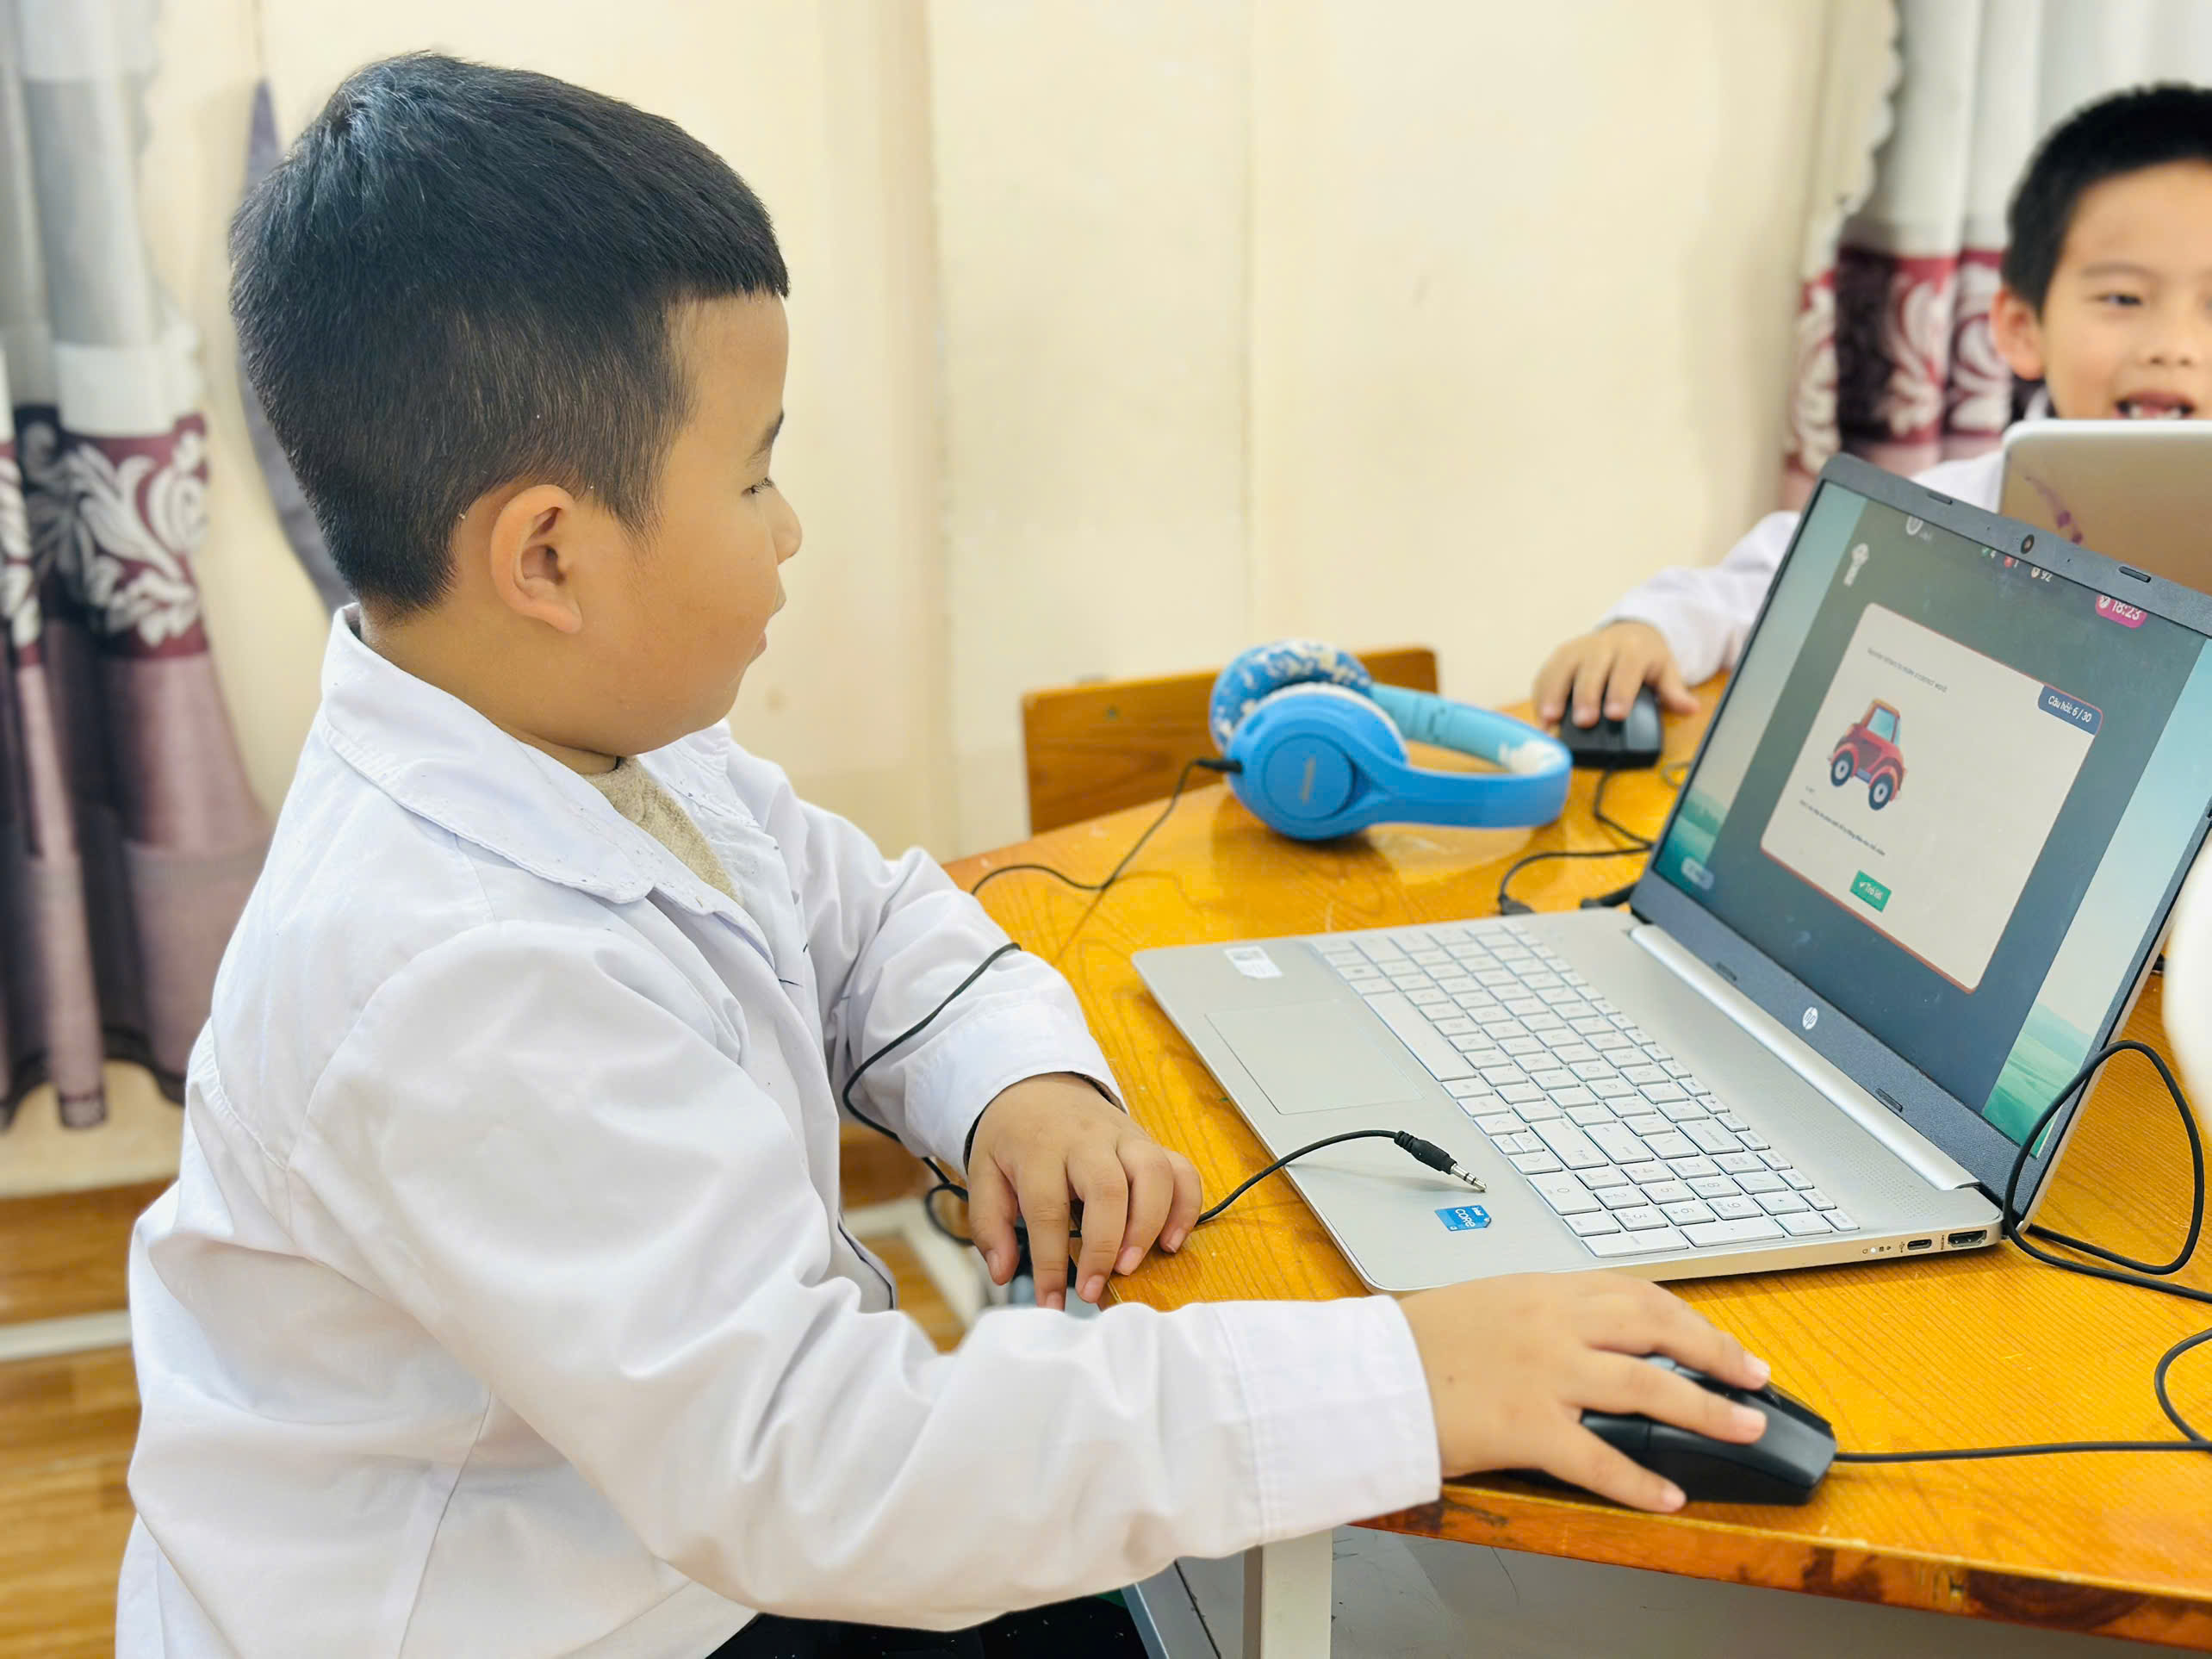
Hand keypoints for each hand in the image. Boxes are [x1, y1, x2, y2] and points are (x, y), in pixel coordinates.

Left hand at [964, 1074, 1203, 1310]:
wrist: (1039, 1085)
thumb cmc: (1014, 1137)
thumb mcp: (984, 1171)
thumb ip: (990, 1223)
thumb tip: (1004, 1272)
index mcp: (1041, 1148)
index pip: (1048, 1209)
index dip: (1051, 1263)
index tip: (1052, 1304)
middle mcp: (1088, 1140)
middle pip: (1107, 1188)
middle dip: (1105, 1244)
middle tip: (1095, 1289)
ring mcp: (1125, 1137)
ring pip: (1153, 1173)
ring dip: (1150, 1224)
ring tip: (1132, 1265)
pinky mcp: (1150, 1142)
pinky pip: (1181, 1169)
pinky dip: (1185, 1206)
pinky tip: (1172, 1242)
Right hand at [1400, 1272, 1769, 1511]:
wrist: (1367, 1373)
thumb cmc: (1416, 1344)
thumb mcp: (1485, 1304)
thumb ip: (1539, 1315)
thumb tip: (1586, 1336)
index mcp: (1542, 1290)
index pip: (1635, 1294)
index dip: (1687, 1317)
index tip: (1717, 1338)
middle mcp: (1552, 1325)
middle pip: (1658, 1330)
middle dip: (1716, 1353)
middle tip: (1754, 1377)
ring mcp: (1544, 1375)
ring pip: (1646, 1387)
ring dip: (1705, 1410)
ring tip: (1743, 1428)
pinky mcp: (1527, 1427)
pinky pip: (1598, 1458)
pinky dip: (1639, 1481)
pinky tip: (1668, 1496)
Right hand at [1533, 621, 1697, 729]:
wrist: (1628, 632)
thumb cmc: (1645, 658)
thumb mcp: (1665, 670)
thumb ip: (1673, 691)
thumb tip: (1690, 708)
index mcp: (1632, 649)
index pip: (1626, 669)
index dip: (1620, 691)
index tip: (1615, 715)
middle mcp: (1603, 646)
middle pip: (1591, 669)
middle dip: (1585, 696)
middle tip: (1584, 721)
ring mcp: (1578, 649)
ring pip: (1562, 668)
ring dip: (1554, 693)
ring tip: (1549, 718)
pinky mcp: (1560, 655)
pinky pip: (1546, 672)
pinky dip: (1541, 693)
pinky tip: (1540, 715)